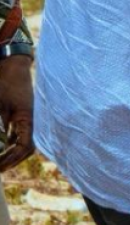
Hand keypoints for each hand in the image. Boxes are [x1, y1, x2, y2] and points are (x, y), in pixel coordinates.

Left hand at [0, 54, 33, 171]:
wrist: (11, 63)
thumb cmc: (5, 82)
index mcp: (29, 119)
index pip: (24, 146)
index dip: (11, 159)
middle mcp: (31, 121)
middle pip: (26, 148)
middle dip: (12, 160)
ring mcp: (27, 117)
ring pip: (22, 142)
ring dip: (11, 153)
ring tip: (0, 161)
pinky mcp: (21, 114)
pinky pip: (18, 133)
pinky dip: (10, 143)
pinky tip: (2, 147)